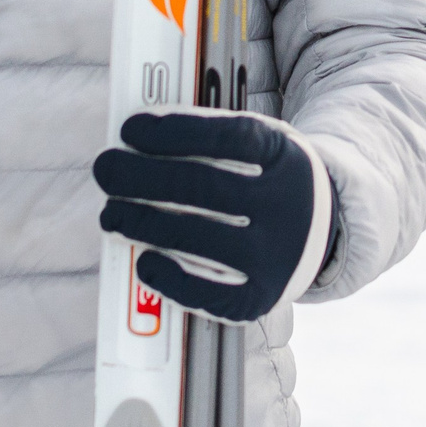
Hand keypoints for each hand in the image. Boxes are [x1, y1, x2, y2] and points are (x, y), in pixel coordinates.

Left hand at [93, 108, 332, 323]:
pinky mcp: (263, 296)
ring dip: (143, 224)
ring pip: (201, 238)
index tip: (129, 130)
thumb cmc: (260, 174)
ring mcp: (277, 254)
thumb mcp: (250, 142)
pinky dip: (171, 280)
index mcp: (282, 155)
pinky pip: (213, 296)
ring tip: (111, 214)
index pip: (229, 137)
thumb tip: (131, 142)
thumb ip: (200, 136)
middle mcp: (286, 204)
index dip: (174, 132)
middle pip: (205, 187)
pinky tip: (143, 262)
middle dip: (142, 177)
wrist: (319, 225)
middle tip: (105, 170)